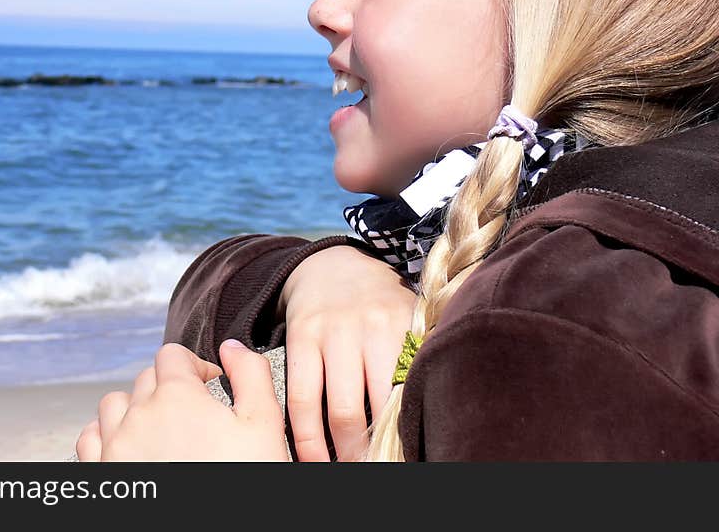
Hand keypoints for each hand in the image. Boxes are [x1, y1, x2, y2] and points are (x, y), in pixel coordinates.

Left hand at [76, 341, 289, 460]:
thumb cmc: (241, 478)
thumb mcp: (263, 425)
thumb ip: (251, 375)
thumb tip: (232, 347)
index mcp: (176, 396)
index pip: (172, 355)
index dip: (196, 366)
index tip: (212, 388)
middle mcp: (139, 416)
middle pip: (146, 377)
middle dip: (171, 387)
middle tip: (195, 414)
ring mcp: (115, 446)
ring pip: (114, 404)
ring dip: (135, 407)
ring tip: (161, 428)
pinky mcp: (102, 473)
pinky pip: (89, 439)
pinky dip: (106, 435)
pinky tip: (129, 446)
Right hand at [277, 245, 416, 461]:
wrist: (330, 264)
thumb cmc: (379, 304)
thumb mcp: (408, 317)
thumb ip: (420, 355)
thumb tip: (435, 415)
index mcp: (406, 325)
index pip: (413, 393)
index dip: (412, 435)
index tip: (411, 460)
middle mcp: (372, 326)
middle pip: (379, 409)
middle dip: (379, 452)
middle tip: (379, 470)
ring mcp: (333, 331)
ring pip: (340, 410)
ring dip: (344, 453)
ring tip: (348, 471)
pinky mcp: (301, 336)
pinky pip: (302, 399)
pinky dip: (307, 438)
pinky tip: (314, 458)